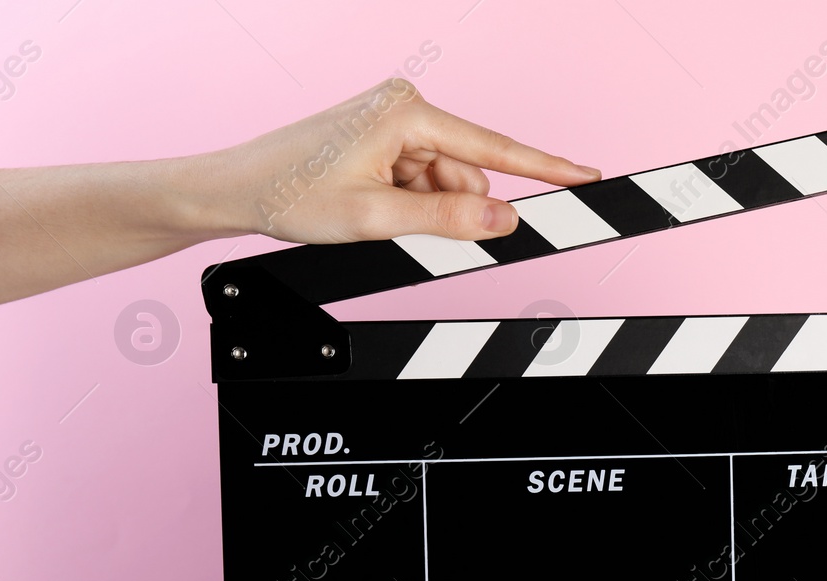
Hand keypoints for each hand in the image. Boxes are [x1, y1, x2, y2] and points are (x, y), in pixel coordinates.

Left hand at [203, 78, 601, 244]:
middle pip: (468, 176)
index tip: (590, 178)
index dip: (547, 170)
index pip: (496, 150)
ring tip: (372, 216)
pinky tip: (371, 209)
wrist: (236, 190)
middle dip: (450, 211)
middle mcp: (406, 107)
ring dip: (425, 212)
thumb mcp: (376, 219)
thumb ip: (447, 222)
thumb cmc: (290, 194)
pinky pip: (424, 183)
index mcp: (409, 112)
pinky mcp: (385, 140)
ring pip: (447, 185)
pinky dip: (410, 205)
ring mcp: (395, 123)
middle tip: (398, 227)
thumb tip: (505, 222)